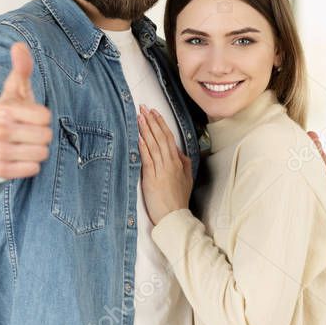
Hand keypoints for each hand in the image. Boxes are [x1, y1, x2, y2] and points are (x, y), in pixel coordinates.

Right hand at [0, 42, 52, 178]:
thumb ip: (22, 68)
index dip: (42, 117)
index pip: (45, 117)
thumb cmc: (7, 113)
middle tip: (26, 132)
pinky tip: (19, 157)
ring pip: (41, 154)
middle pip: (45, 136)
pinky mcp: (0, 170)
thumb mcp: (15, 89)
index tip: (29, 116)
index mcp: (5, 109)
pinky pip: (32, 169)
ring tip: (23, 144)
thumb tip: (19, 46)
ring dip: (37, 150)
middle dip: (41, 135)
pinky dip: (30, 165)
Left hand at [138, 105, 192, 225]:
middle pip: (160, 137)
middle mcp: (170, 163)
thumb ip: (183, 163)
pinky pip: (148, 159)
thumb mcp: (186, 179)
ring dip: (146, 130)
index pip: (169, 138)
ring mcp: (161, 170)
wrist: (174, 216)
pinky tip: (139, 137)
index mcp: (178, 162)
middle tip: (144, 108)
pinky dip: (144, 147)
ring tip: (139, 117)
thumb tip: (178, 150)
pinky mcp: (152, 178)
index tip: (154, 113)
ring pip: (153, 145)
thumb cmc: (178, 200)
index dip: (161, 124)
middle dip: (152, 121)